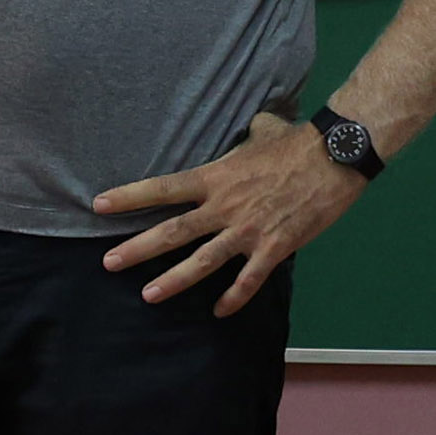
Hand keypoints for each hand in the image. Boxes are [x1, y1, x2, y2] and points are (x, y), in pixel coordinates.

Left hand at [97, 116, 360, 314]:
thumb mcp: (265, 130)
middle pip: (173, 231)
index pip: (164, 188)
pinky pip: (249, 279)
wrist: (336, 156)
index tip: (99, 205)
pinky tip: (220, 311)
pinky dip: (234, 297)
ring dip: (174, 280)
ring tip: (148, 295)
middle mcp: (225, 206)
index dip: (129, 197)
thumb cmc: (299, 141)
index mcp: (216, 177)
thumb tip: (256, 123)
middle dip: (137, 248)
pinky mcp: (274, 246)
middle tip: (108, 263)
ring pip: (203, 260)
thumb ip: (251, 132)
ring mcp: (248, 229)